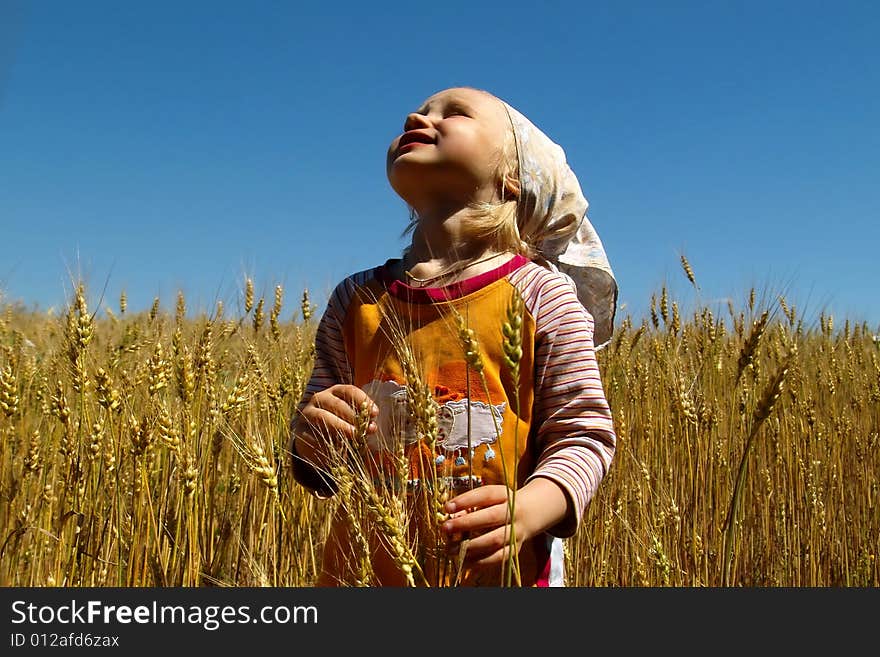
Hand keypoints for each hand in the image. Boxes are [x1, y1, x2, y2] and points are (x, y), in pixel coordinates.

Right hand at [291, 384, 377, 465]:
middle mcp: (320, 398)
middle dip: (353, 417)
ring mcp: (308, 413)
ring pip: (323, 417)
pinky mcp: (299, 430)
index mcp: (335, 392)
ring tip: (354, 437)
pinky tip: (338, 448)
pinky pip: (313, 434)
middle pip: (337, 404)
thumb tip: (371, 427)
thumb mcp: (352, 422)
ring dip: (340, 427)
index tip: (375, 413)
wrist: (314, 441)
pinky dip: (327, 441)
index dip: (363, 400)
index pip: (349, 390)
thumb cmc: (339, 427)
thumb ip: (361, 422)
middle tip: (366, 429)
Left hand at [441, 478, 569, 568]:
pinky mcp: (515, 549)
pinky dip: (479, 561)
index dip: (466, 500)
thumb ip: (470, 506)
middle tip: (445, 528)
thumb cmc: (499, 504)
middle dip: (466, 523)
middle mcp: (513, 512)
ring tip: (450, 549)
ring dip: (470, 546)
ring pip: (495, 540)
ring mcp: (516, 532)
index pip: (485, 494)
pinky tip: (463, 561)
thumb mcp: (488, 498)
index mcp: (504, 495)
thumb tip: (451, 518)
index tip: (447, 507)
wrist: (529, 514)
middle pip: (491, 517)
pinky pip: (497, 558)